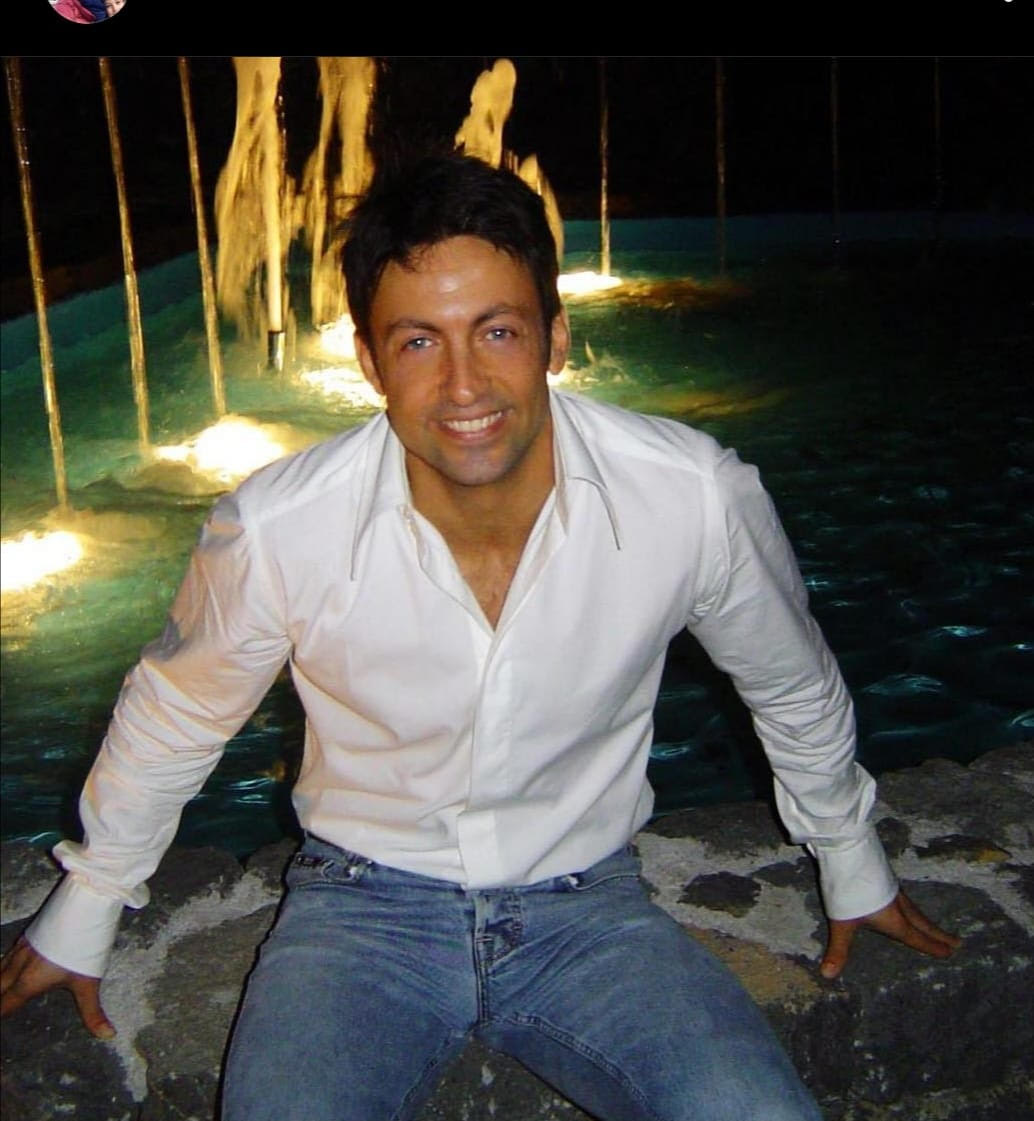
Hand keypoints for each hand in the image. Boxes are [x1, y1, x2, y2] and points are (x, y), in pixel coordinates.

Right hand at [0, 936, 114, 1038]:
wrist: (83, 906)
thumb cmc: (84, 945)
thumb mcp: (88, 982)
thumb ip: (93, 1012)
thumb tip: (107, 1035)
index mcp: (27, 982)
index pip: (3, 1006)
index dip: (0, 1015)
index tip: (1, 1019)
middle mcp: (18, 966)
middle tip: (1, 1006)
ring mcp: (21, 948)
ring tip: (1, 990)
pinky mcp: (28, 934)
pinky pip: (8, 955)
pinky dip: (4, 965)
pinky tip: (10, 964)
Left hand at [820, 889, 961, 979]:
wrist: (848, 849)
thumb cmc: (847, 889)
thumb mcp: (842, 922)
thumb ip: (839, 950)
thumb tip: (828, 976)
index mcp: (895, 919)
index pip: (917, 937)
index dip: (933, 947)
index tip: (951, 953)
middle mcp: (899, 904)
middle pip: (923, 923)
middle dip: (939, 935)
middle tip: (957, 943)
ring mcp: (893, 888)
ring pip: (915, 908)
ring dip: (926, 920)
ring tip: (933, 927)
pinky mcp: (885, 876)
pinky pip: (905, 897)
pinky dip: (913, 906)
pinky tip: (905, 903)